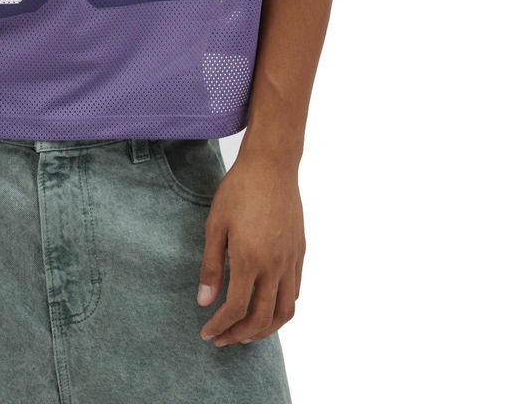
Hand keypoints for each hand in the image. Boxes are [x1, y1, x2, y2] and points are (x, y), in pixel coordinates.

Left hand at [197, 151, 304, 345]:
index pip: (236, 309)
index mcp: (249, 259)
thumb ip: (211, 266)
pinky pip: (295, 292)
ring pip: (285, 312)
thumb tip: (205, 302)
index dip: (220, 326)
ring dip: (265, 329)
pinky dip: (281, 309)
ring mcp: (291, 261)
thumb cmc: (238, 191)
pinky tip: (265, 306)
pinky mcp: (300, 253)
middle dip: (240, 335)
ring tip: (245, 332)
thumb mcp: (215, 225)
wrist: (271, 166)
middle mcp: (274, 265)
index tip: (207, 333)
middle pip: (262, 318)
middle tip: (222, 339)